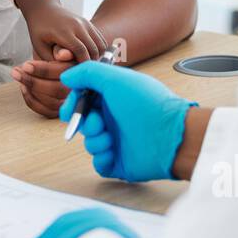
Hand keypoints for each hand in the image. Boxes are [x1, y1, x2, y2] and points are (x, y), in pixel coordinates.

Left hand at [10, 49, 75, 118]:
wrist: (68, 59)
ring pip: (51, 102)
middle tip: (16, 71)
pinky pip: (47, 112)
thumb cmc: (63, 51)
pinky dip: (32, 101)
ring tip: (18, 76)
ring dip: (30, 89)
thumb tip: (63, 54)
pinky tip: (23, 88)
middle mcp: (82, 90)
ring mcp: (73, 102)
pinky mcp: (63, 110)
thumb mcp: (62, 45)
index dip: (43, 70)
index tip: (26, 65)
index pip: (63, 74)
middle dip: (33, 81)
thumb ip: (62, 49)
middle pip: (57, 90)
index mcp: (84, 73)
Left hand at [13, 0, 104, 69]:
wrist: (43, 9)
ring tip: (87, 68)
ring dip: (97, 58)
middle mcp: (77, 25)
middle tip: (85, 76)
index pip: (80, 51)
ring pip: (100, 45)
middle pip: (93, 49)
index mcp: (63, 31)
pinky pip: (100, 40)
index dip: (83, 65)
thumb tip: (66, 72)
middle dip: (91, 64)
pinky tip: (90, 59)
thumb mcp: (39, 46)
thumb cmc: (39, 30)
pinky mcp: (89, 23)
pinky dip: (99, 51)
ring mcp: (85, 23)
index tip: (80, 77)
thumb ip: (51, 59)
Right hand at [59, 62, 197, 181]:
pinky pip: (99, 164)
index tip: (68, 112)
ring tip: (110, 139)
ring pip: (90, 144)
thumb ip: (87, 73)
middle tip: (97, 124)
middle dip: (85, 124)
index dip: (74, 106)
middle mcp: (115, 119)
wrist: (170, 135)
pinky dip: (102, 159)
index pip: (85, 101)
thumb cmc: (147, 105)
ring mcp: (118, 141)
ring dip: (95, 141)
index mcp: (114, 99)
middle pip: (85, 123)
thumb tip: (67, 77)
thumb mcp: (115, 79)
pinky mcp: (120, 162)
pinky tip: (112, 152)